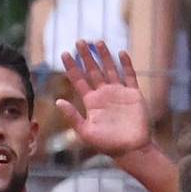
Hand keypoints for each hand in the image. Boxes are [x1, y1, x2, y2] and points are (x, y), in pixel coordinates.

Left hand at [55, 40, 156, 157]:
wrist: (131, 150)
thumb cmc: (108, 145)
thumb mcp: (85, 132)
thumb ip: (72, 116)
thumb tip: (58, 101)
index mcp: (91, 102)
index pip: (79, 80)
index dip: (72, 67)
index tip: (64, 54)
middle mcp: (104, 95)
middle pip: (93, 71)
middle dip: (86, 56)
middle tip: (79, 41)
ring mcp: (119, 93)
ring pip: (110, 69)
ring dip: (104, 56)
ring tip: (97, 42)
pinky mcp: (133, 94)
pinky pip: (129, 75)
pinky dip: (126, 64)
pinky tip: (121, 53)